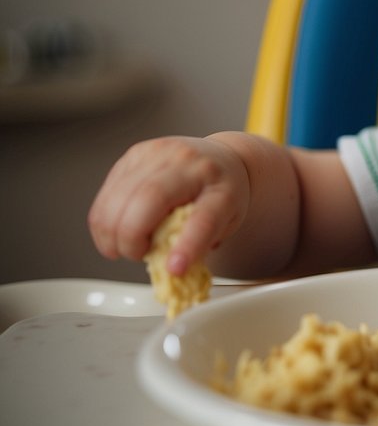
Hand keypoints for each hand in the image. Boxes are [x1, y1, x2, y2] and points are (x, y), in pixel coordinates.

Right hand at [88, 136, 250, 274]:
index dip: (188, 245)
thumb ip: (200, 244)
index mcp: (221, 187)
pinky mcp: (135, 153)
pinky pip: (108, 191)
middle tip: (135, 255)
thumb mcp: (226, 222)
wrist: (222, 157)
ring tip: (121, 247)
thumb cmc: (221, 194)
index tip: (175, 269)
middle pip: (151, 198)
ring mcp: (160, 153)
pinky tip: (113, 231)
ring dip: (110, 231)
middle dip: (131, 237)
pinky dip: (103, 218)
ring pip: (120, 194)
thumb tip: (171, 271)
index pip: (205, 218)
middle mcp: (191, 164)